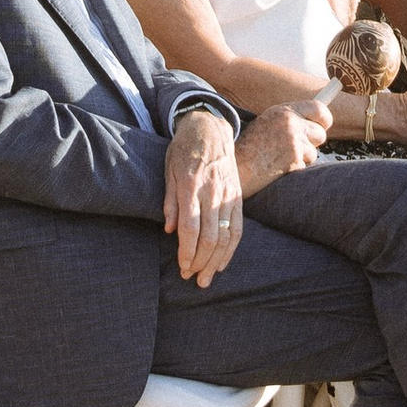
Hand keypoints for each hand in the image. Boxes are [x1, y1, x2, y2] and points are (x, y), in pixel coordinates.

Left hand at [163, 106, 244, 283]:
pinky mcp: (238, 196)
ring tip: (205, 279)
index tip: (181, 267)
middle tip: (190, 277)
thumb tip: (169, 230)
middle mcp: (212, 192)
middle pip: (210, 236)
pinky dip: (231, 249)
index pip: (190, 227)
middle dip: (199, 262)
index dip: (186, 251)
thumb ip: (170, 201)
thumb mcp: (168, 169)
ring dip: (215, 261)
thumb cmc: (184, 149)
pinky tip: (222, 263)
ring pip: (226, 236)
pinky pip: (238, 228)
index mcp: (192, 185)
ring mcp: (228, 195)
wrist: (210, 127)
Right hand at [238, 103, 324, 191]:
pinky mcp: (295, 161)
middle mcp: (292, 124)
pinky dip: (295, 169)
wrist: (238, 166)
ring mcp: (294, 143)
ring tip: (280, 158)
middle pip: (320, 133)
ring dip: (302, 158)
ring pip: (313, 153)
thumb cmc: (250, 146)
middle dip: (312, 142)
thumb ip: (290, 119)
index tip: (323, 125)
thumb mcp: (268, 122)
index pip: (319, 109)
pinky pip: (305, 166)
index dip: (324, 119)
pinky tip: (278, 167)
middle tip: (298, 147)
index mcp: (285, 111)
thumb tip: (315, 122)